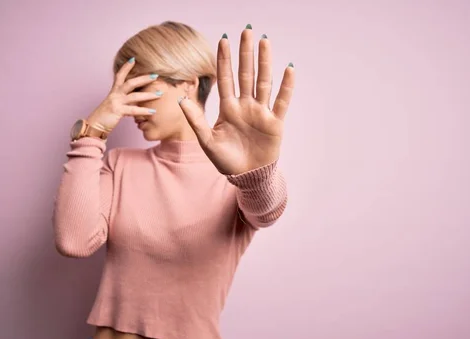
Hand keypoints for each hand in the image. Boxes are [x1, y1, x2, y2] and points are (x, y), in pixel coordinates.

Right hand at [86, 58, 160, 133]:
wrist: (94, 126)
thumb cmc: (105, 117)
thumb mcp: (115, 106)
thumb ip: (125, 101)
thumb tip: (136, 101)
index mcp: (113, 92)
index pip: (120, 75)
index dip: (126, 67)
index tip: (133, 59)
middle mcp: (114, 94)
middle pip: (130, 82)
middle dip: (143, 78)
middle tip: (155, 75)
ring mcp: (116, 102)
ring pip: (134, 96)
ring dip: (148, 95)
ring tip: (160, 94)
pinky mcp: (117, 111)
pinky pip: (133, 110)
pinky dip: (144, 111)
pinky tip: (153, 111)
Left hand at [179, 27, 294, 174]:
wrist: (247, 177)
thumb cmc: (227, 161)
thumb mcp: (207, 141)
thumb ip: (196, 120)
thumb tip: (180, 99)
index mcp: (228, 109)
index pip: (226, 79)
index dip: (224, 60)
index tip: (223, 40)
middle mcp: (245, 106)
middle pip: (245, 74)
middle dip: (245, 53)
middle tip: (247, 31)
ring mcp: (261, 112)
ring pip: (263, 82)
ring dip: (264, 62)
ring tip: (265, 41)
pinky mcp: (275, 123)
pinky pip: (281, 101)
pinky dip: (286, 86)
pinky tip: (288, 69)